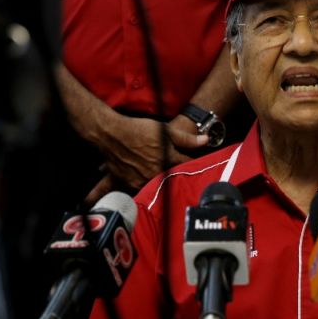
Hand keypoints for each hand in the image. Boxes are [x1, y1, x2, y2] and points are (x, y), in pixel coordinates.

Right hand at [84, 113, 208, 203]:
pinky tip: (150, 185)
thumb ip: (186, 138)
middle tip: (186, 179)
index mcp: (166, 159)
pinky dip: (148, 187)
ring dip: (164, 185)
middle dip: (180, 179)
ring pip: (158, 186)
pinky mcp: (130, 183)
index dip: (195, 166)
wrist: (111, 134)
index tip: (200, 167)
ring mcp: (141, 180)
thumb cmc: (138, 129)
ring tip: (168, 183)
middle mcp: (155, 172)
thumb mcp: (165, 130)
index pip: (187, 166)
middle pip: (173, 180)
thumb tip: (206, 140)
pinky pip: (143, 189)